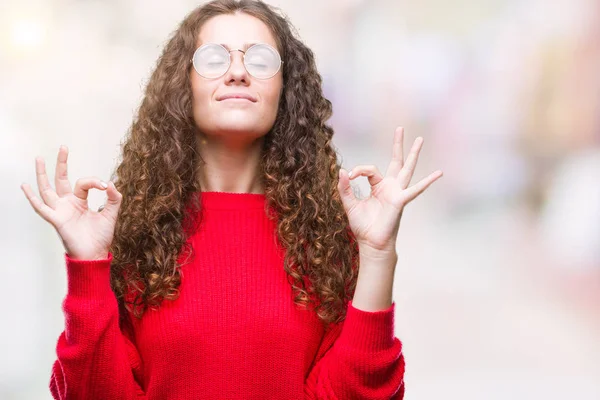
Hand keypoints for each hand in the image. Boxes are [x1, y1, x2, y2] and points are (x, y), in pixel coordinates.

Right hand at [21, 145, 122, 259]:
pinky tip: (24, 186)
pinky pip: (41, 208)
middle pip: (61, 179)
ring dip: (43, 174)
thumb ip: (113, 198)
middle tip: (63, 147)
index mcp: (80, 201)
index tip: (105, 186)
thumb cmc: (101, 236)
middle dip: (62, 163)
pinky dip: (32, 197)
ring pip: (48, 189)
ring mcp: (60, 211)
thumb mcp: (111, 214)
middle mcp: (68, 204)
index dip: (94, 181)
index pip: (83, 183)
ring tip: (39, 158)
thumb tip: (110, 183)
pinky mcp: (57, 220)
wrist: (95, 254)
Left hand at [337, 127, 442, 254]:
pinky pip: (414, 190)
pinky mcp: (400, 201)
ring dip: (413, 154)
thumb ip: (345, 188)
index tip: (349, 176)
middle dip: (398, 145)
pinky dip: (427, 182)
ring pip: (407, 169)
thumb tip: (342, 170)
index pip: (369, 169)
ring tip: (420, 139)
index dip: (358, 170)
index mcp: (378, 187)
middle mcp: (390, 187)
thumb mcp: (349, 204)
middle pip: (396, 161)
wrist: (371, 243)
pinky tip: (438, 173)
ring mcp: (397, 193)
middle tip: (400, 128)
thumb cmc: (363, 226)